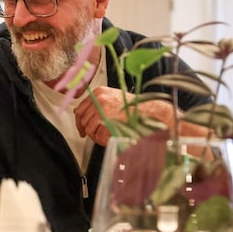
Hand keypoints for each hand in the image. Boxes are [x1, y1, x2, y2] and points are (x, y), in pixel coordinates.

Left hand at [75, 86, 204, 145]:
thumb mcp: (115, 100)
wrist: (153, 112)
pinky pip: (97, 134)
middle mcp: (99, 97)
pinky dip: (102, 140)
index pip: (80, 108)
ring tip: (108, 136)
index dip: (79, 121)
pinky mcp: (107, 117)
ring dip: (96, 136)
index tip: (81, 129)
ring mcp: (102, 107)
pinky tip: (111, 138)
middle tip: (96, 136)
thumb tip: (87, 116)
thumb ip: (100, 106)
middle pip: (83, 119)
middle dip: (88, 130)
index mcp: (100, 92)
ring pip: (89, 127)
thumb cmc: (137, 108)